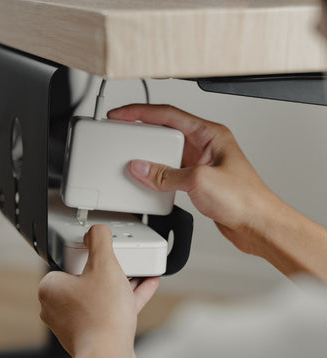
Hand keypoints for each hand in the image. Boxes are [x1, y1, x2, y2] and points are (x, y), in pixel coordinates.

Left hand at [38, 224, 159, 357]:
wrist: (110, 356)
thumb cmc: (101, 315)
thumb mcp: (104, 264)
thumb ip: (100, 240)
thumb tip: (97, 229)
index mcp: (51, 288)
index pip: (68, 262)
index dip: (88, 255)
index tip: (102, 253)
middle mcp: (58, 307)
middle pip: (87, 278)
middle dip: (109, 269)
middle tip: (123, 261)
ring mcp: (75, 322)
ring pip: (100, 294)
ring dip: (120, 283)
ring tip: (139, 271)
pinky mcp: (93, 333)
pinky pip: (110, 308)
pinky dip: (126, 297)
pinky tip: (146, 286)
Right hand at [108, 104, 276, 255]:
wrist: (256, 225)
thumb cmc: (245, 198)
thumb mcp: (199, 180)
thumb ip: (166, 174)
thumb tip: (141, 168)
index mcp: (210, 134)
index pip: (168, 114)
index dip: (140, 112)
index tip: (121, 114)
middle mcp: (205, 146)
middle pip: (165, 131)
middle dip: (142, 132)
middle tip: (122, 133)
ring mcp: (200, 163)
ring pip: (167, 153)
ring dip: (149, 156)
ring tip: (132, 159)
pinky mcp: (196, 181)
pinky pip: (170, 172)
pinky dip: (157, 174)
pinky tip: (149, 179)